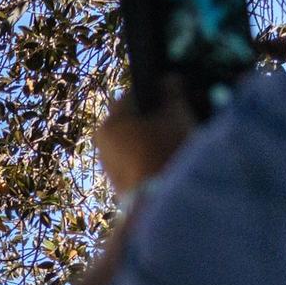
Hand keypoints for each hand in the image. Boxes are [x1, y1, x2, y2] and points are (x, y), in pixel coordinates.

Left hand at [94, 77, 196, 197]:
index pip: (134, 94)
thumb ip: (173, 93)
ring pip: (135, 141)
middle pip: (134, 119)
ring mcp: (109, 166)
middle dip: (157, 117)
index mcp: (111, 121)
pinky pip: (136, 161)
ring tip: (179, 142)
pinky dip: (151, 157)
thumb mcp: (176, 116)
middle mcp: (103, 142)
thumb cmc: (167, 153)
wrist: (160, 206)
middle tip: (182, 120)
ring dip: (154, 138)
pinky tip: (170, 161)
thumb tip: (170, 78)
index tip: (178, 96)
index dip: (158, 91)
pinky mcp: (120, 185)